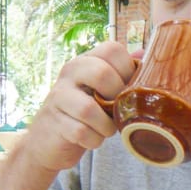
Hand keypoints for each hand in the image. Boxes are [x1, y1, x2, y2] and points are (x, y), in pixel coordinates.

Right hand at [22, 41, 139, 172]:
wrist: (47, 141)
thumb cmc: (83, 114)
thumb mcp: (101, 91)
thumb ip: (121, 74)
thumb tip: (143, 53)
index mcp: (85, 61)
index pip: (112, 49)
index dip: (128, 70)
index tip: (128, 90)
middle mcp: (69, 72)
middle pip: (101, 73)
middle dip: (117, 97)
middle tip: (117, 111)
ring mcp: (59, 97)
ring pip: (89, 109)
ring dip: (106, 126)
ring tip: (106, 130)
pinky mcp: (55, 122)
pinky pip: (81, 132)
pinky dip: (93, 140)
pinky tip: (92, 139)